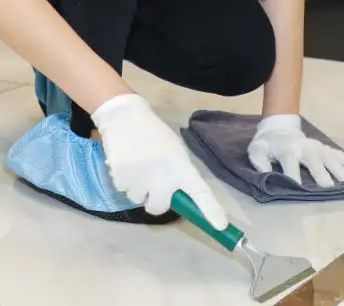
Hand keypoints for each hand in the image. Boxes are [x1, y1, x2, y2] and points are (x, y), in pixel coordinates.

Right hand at [92, 94, 227, 228]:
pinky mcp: (122, 177)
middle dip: (155, 199)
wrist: (126, 117)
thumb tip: (178, 196)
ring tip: (136, 164)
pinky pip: (123, 190)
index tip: (221, 227)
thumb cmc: (153, 134)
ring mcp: (142, 178)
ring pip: (138, 199)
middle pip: (159, 207)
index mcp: (181, 165)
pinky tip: (125, 161)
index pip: (200, 191)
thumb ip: (178, 173)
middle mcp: (164, 175)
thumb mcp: (173, 150)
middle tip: (151, 181)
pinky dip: (123, 180)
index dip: (210, 210)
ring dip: (137, 188)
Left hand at [248, 114, 343, 187]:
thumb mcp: (256, 149)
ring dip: (339, 169)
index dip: (292, 174)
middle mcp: (304, 148)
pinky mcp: (324, 148)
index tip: (298, 187)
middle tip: (329, 186)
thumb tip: (265, 174)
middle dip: (320, 172)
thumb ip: (258, 161)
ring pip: (329, 157)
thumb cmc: (268, 144)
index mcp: (286, 150)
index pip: (289, 162)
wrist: (280, 127)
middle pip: (313, 160)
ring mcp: (316, 147)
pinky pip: (338, 154)